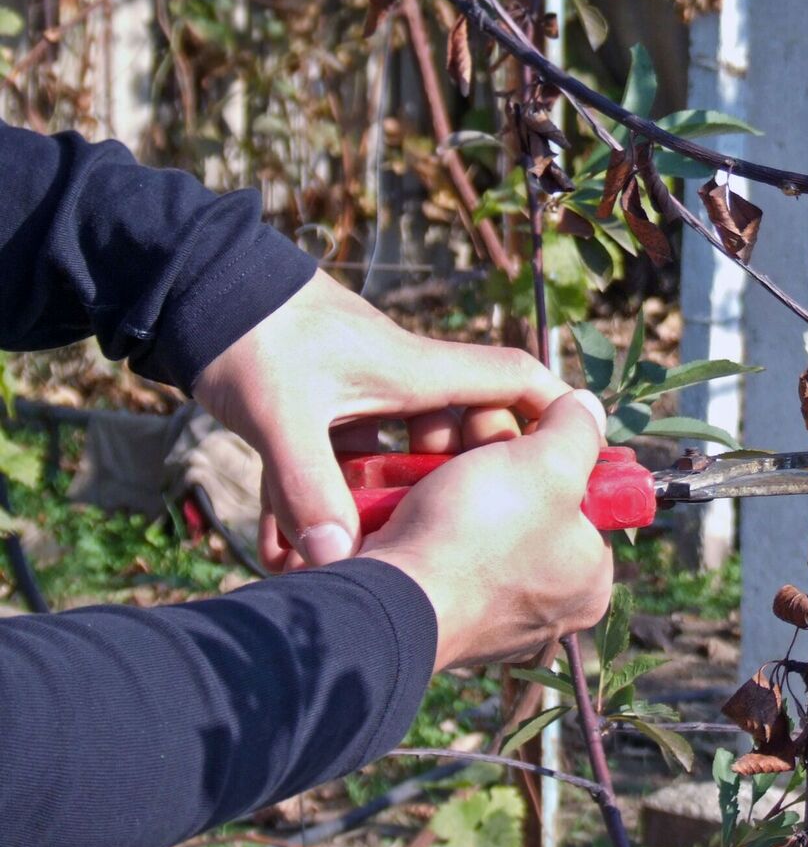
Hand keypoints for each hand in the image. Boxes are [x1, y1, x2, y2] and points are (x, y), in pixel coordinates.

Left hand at [192, 269, 570, 568]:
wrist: (192, 285)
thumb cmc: (249, 331)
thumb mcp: (281, 413)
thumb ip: (308, 487)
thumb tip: (338, 561)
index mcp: (414, 371)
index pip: (510, 379)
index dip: (551, 411)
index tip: (576, 455)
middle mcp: (398, 382)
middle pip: (457, 436)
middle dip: (454, 488)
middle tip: (447, 536)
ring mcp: (359, 394)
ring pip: (394, 457)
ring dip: (380, 505)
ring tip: (361, 557)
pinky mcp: (320, 406)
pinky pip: (336, 463)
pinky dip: (320, 502)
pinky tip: (288, 551)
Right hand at [360, 391, 614, 669]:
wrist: (388, 596)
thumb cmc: (481, 535)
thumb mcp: (550, 464)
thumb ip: (578, 430)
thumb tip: (587, 408)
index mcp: (586, 578)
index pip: (584, 495)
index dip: (555, 446)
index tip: (527, 416)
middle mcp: (544, 599)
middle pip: (527, 496)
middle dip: (497, 449)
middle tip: (472, 419)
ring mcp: (484, 603)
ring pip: (477, 508)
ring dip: (453, 464)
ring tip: (432, 437)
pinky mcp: (434, 596)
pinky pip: (438, 533)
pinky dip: (424, 498)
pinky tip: (409, 471)